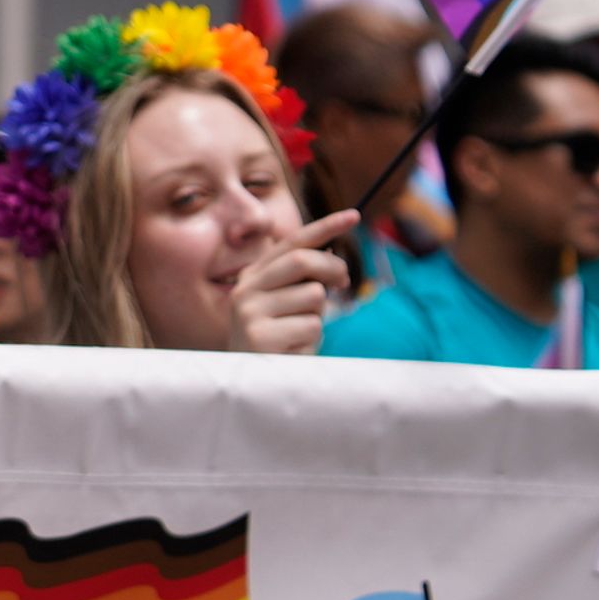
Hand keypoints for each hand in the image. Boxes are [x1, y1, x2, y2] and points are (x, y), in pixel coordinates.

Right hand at [229, 208, 357, 354]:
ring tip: (300, 333)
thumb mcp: (286, 305)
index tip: (354, 215)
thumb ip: (300, 280)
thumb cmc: (278, 342)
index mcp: (252, 278)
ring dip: (319, 316)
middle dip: (333, 268)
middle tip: (344, 284)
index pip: (290, 244)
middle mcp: (244, 290)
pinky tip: (293, 350)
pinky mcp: (259, 336)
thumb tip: (330, 256)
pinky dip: (313, 340)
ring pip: (313, 296)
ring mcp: (248, 312)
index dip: (324, 227)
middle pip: (302, 261)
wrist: (252, 383)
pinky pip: (311, 326)